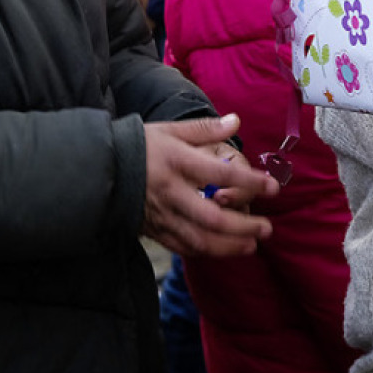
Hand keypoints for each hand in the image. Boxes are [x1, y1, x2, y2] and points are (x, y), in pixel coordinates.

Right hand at [143, 115, 279, 257]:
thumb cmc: (138, 145)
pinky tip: (223, 249)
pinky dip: (206, 252)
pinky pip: (183, 247)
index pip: (221, 175)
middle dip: (244, 227)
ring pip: (200, 240)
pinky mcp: (154, 230)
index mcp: (177, 162)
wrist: (99, 169)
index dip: (250, 182)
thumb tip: (236, 121)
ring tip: (252, 245)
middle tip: (267, 228)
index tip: (273, 187)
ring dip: (230, 246)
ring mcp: (162, 215)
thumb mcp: (170, 130)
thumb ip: (205, 129)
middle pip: (214, 218)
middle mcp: (172, 192)